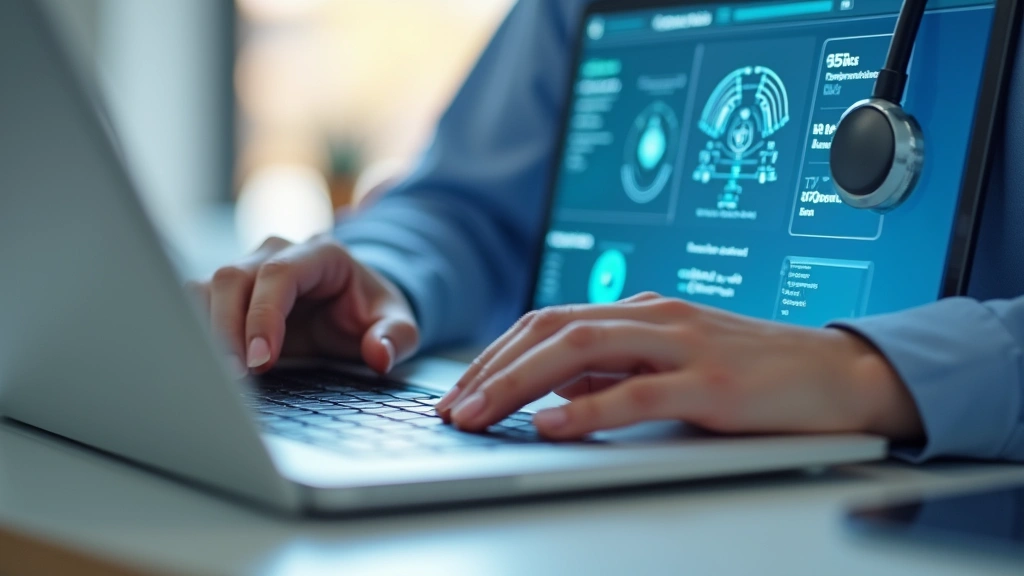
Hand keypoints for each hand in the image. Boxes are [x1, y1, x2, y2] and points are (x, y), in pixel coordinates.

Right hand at [186, 235, 418, 375]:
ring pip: (208, 286)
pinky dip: (195, 330)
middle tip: (236, 376)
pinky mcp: (231, 290)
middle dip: (228, 328)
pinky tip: (205, 362)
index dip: (264, 315)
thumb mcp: (398, 323)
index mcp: (321, 253)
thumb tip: (380, 355)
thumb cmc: (371, 312)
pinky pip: (199, 301)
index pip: (280, 274)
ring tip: (216, 374)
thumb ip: (395, 336)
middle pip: (234, 277)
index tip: (260, 359)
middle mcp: (278, 252)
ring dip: (205, 330)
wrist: (355, 303)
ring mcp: (250, 267)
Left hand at [437, 293, 922, 440]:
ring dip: (517, 384)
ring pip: (579, 351)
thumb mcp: (674, 364)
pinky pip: (635, 393)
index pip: (550, 322)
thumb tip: (555, 390)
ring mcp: (683, 346)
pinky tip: (549, 425)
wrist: (841, 375)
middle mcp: (655, 317)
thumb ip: (617, 371)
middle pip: (550, 330)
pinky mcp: (712, 385)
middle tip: (452, 407)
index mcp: (643, 311)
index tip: (462, 388)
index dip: (497, 353)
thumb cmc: (756, 372)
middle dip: (491, 368)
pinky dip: (585, 410)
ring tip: (478, 415)